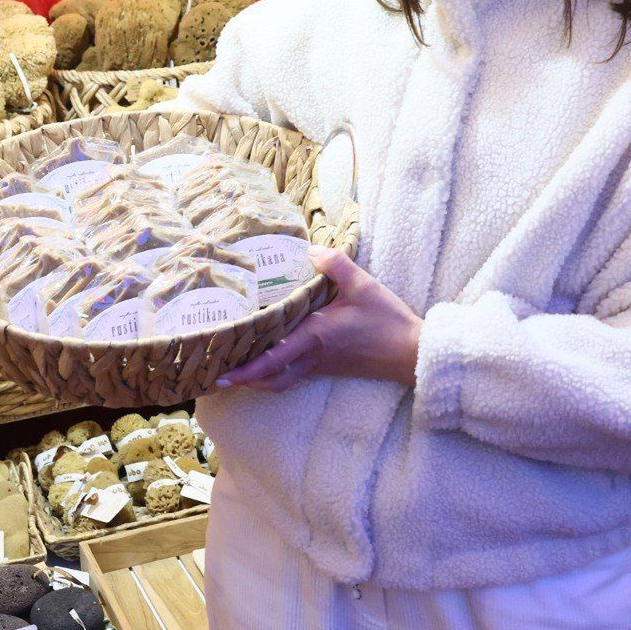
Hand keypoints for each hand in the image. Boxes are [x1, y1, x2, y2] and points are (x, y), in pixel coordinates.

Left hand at [214, 247, 423, 392]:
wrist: (412, 353)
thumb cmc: (387, 321)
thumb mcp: (363, 285)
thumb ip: (335, 264)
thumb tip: (309, 249)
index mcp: (314, 337)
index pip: (272, 360)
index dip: (245, 370)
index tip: (221, 374)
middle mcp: (312, 356)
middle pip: (270, 378)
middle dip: (244, 379)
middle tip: (218, 371)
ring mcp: (320, 365)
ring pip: (281, 380)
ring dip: (258, 378)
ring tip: (237, 367)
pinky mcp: (329, 367)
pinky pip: (294, 375)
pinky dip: (276, 371)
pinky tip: (270, 356)